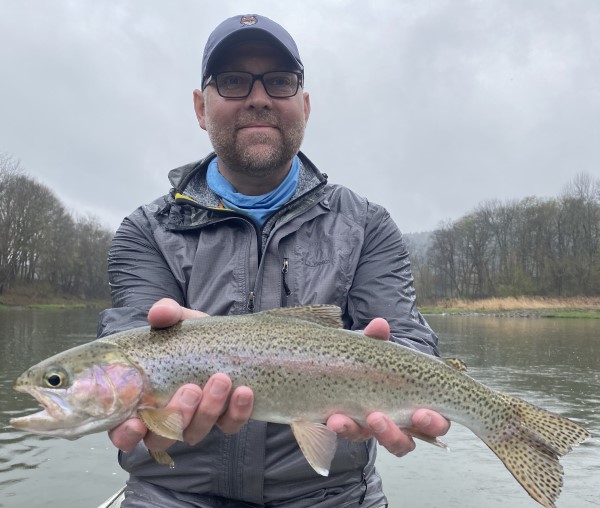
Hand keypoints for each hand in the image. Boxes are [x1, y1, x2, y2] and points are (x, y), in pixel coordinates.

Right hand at [108, 298, 253, 453]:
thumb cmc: (187, 335)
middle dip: (177, 416)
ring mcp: (195, 422)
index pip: (123, 432)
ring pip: (195, 433)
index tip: (137, 423)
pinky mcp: (224, 420)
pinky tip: (244, 392)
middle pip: (161, 437)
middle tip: (191, 388)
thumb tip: (158, 314)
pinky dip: (238, 413)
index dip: (126, 435)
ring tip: (222, 380)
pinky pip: (229, 426)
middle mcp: (164, 419)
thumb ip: (166, 314)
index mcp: (141, 400)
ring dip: (208, 410)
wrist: (222, 336)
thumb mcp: (178, 321)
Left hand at [326, 317, 449, 456]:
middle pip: (406, 442)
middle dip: (396, 433)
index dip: (432, 422)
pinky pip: (354, 437)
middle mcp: (400, 425)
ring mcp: (377, 431)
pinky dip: (346, 429)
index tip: (420, 413)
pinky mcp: (355, 431)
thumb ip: (376, 340)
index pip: (435, 423)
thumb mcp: (373, 351)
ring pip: (380, 443)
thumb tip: (379, 324)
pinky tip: (334, 419)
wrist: (341, 370)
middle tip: (380, 419)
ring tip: (363, 417)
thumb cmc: (372, 363)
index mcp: (417, 406)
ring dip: (375, 432)